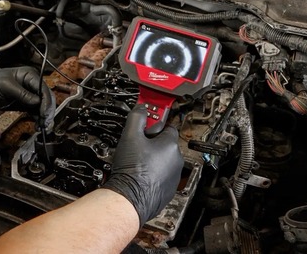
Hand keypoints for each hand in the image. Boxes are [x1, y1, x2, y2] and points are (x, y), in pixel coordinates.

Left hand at [0, 67, 54, 129]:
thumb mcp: (6, 86)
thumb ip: (22, 94)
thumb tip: (37, 102)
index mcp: (29, 75)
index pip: (43, 89)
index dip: (46, 102)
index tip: (44, 114)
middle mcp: (32, 84)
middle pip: (46, 98)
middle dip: (47, 111)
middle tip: (46, 123)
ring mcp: (29, 94)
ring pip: (42, 106)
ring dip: (44, 117)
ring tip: (43, 127)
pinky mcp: (25, 103)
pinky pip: (35, 111)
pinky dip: (38, 118)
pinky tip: (38, 125)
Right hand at [102, 106, 183, 226]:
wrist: (130, 198)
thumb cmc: (132, 170)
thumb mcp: (130, 135)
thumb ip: (137, 117)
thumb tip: (141, 108)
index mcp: (171, 145)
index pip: (167, 126)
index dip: (154, 126)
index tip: (146, 126)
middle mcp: (177, 160)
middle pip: (165, 143)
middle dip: (152, 143)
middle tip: (137, 145)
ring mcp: (174, 176)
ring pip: (164, 160)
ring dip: (153, 159)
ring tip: (137, 161)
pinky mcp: (169, 189)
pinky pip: (162, 176)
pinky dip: (154, 174)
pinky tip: (140, 174)